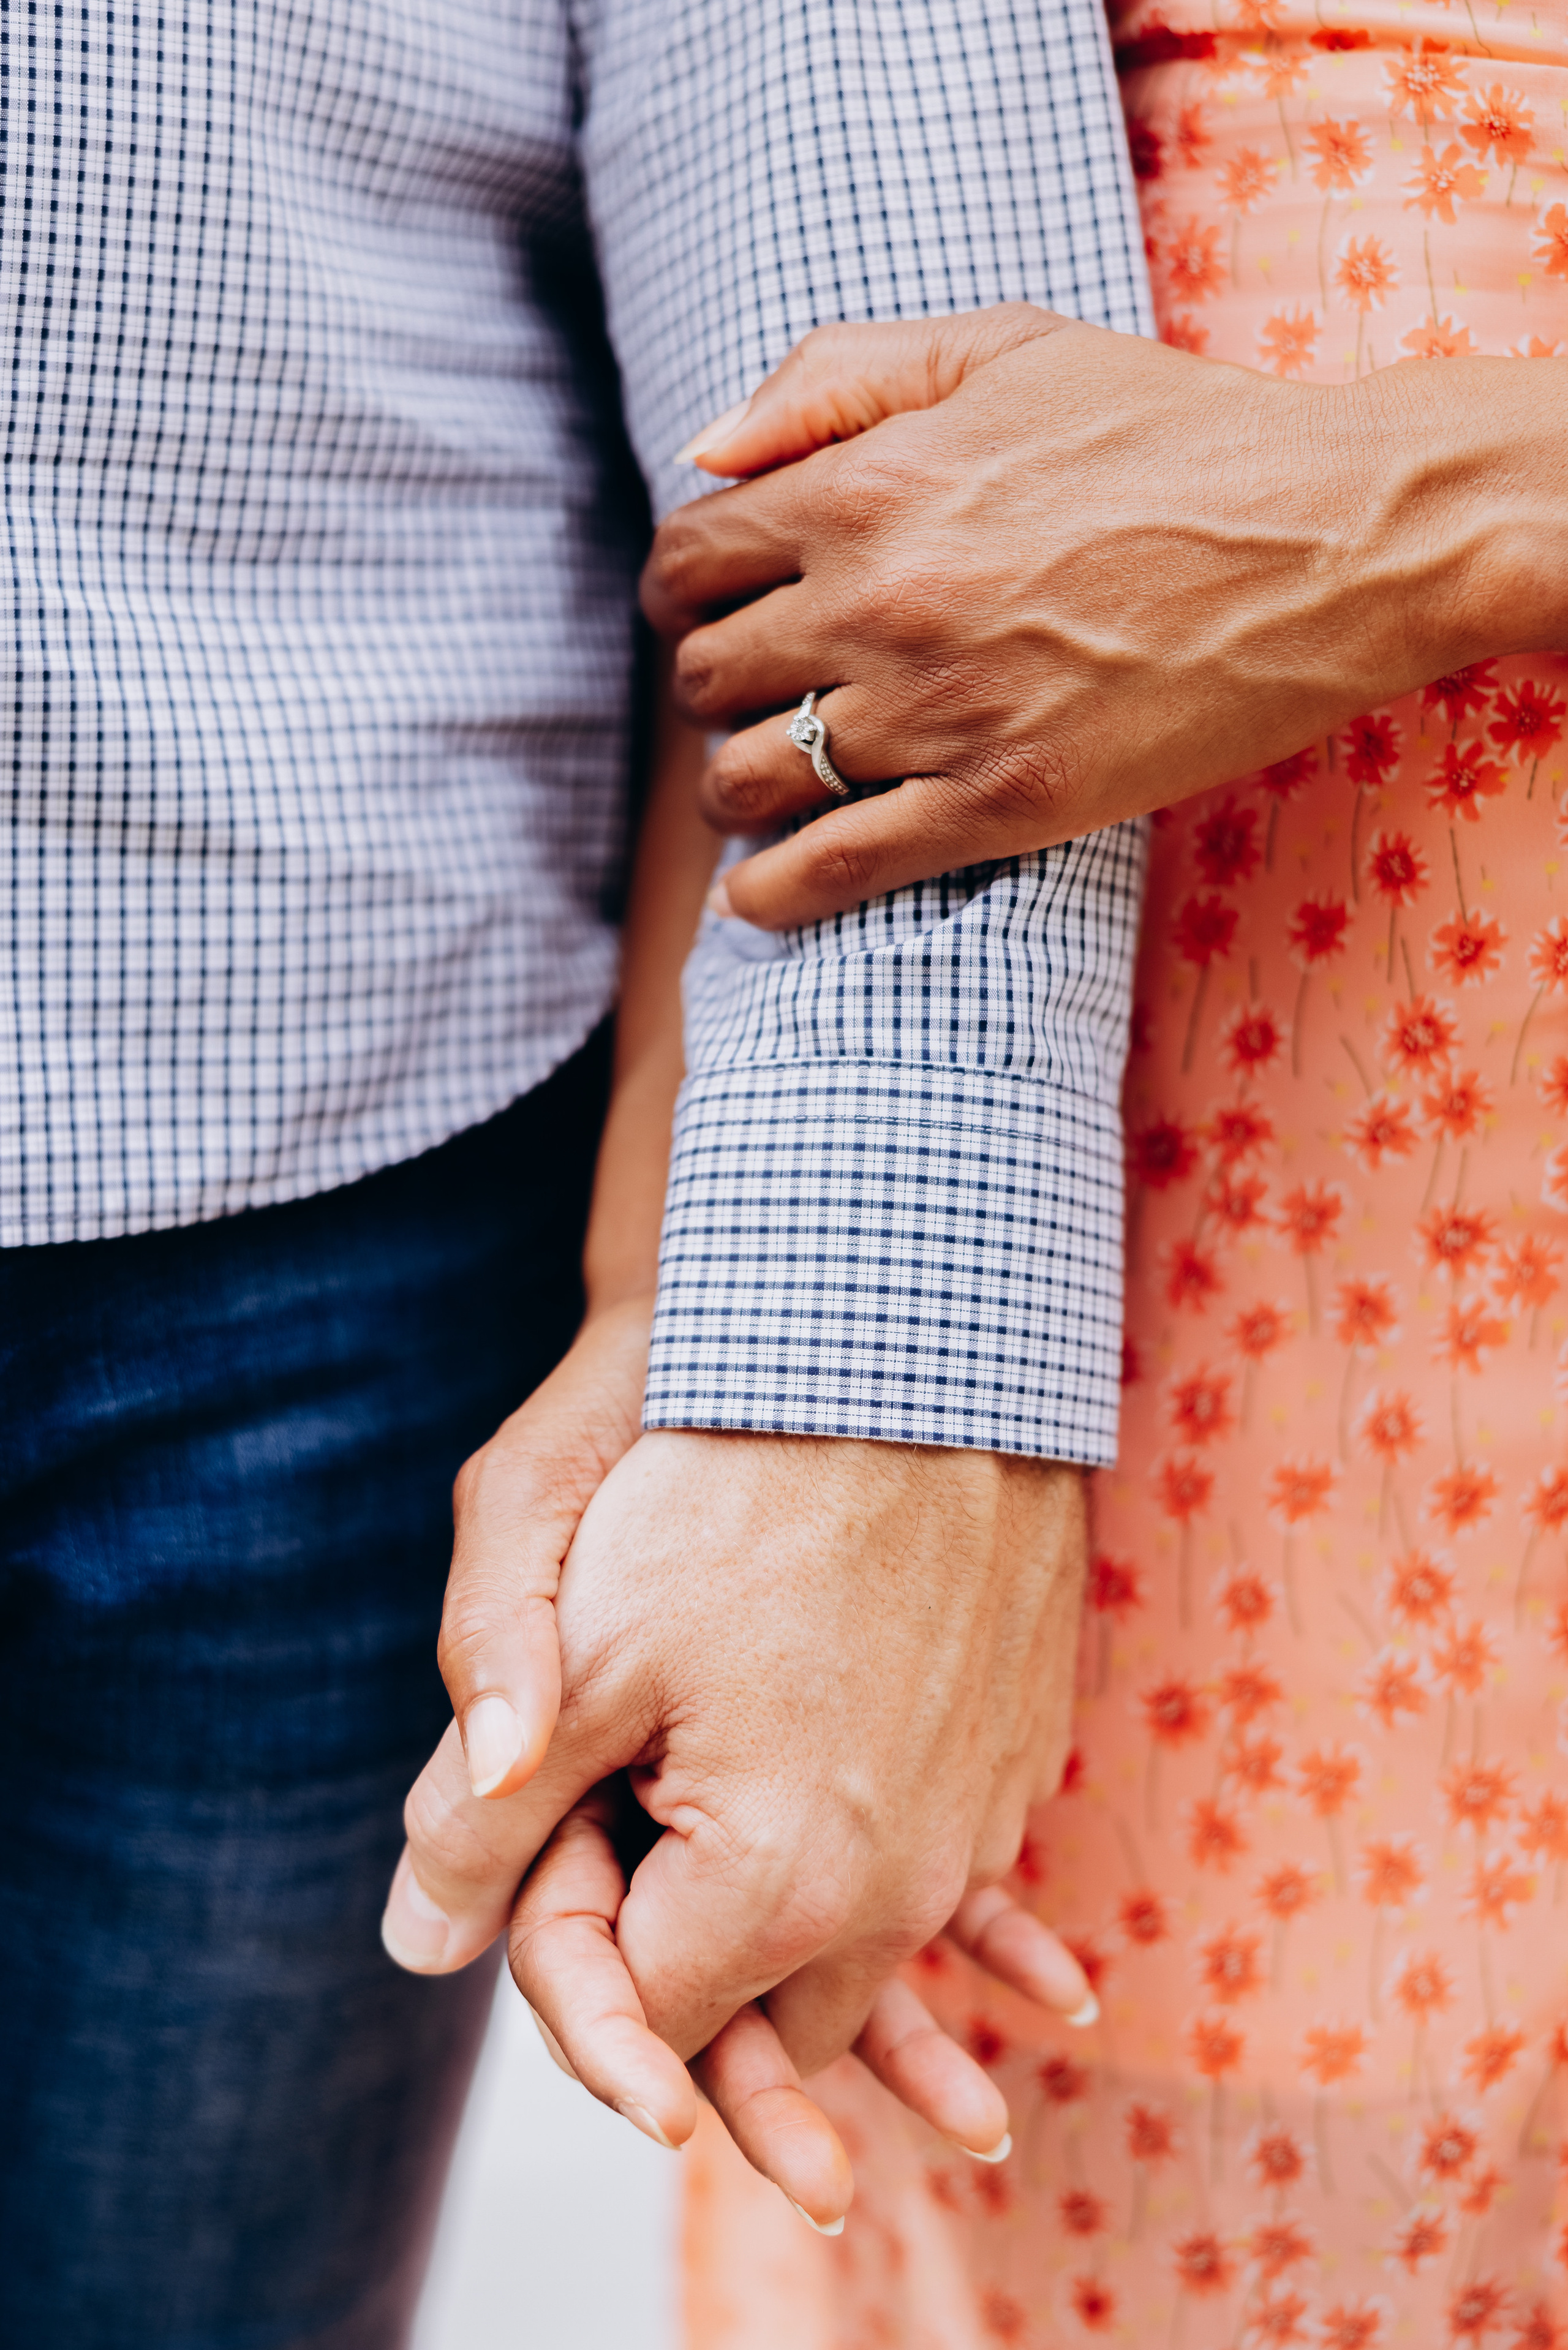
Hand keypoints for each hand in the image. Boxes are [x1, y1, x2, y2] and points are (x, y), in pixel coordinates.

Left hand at [383, 1427, 1094, 2223]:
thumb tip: (415, 1945)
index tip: (550, 1826)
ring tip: (712, 1761)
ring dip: (776, 1904)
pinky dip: (863, 1836)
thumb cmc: (730, 1484)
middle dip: (680, 1951)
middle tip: (626, 1800)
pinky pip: (928, 1857)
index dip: (566, 1944)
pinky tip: (817, 1729)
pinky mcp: (1016, 1755)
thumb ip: (483, 1817)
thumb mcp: (578, 1644)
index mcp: (782, 1891)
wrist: (914, 1350)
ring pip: (855, 1947)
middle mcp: (905, 1894)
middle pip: (761, 2017)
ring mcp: (978, 1825)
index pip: (643, 2021)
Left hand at [644, 306, 1559, 928]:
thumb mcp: (1000, 345)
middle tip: (761, 696)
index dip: (686, 595)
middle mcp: (877, 602)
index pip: (686, 564)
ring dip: (739, 789)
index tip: (720, 612)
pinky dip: (772, 893)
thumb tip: (700, 452)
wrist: (1330, 537)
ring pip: (748, 781)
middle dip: (715, 689)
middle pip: (704, 678)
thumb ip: (834, 378)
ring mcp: (935, 712)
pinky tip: (763, 893)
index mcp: (866, 486)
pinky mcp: (999, 804)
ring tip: (771, 786)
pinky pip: (830, 870)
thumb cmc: (1172, 430)